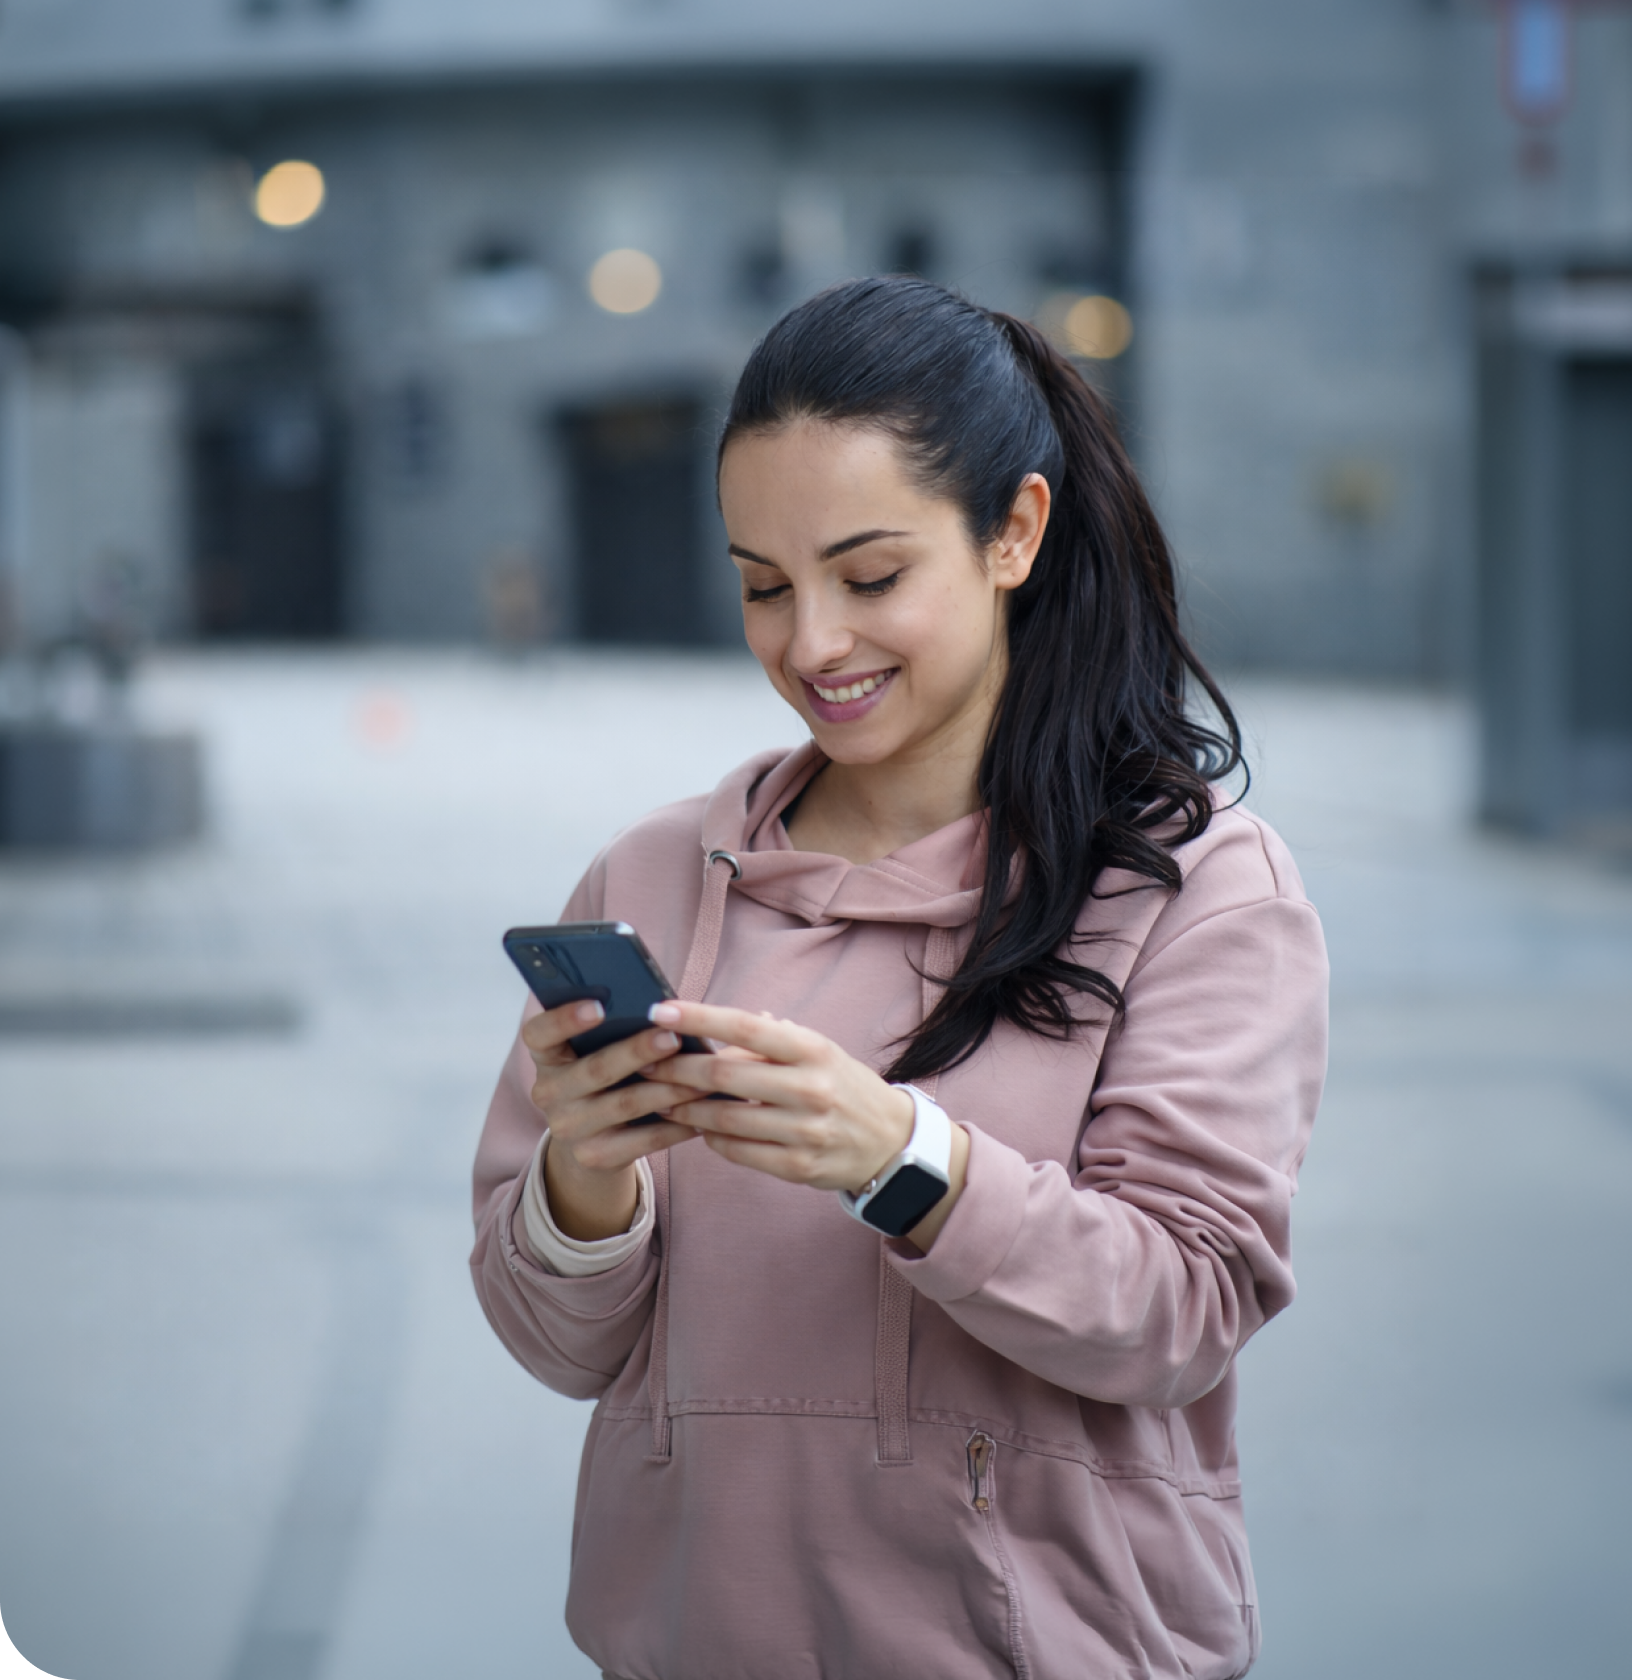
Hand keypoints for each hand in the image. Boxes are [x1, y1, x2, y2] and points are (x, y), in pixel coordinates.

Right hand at [521, 999, 698, 1240]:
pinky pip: (643, 1140)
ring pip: (625, 1104)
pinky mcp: (594, 1157)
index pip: (538, 1034)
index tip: (598, 1005)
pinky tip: (702, 1114)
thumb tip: (663, 1009)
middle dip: (636, 1052)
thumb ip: (613, 1031)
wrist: (591, 1142)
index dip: (564, 1019)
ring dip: (668, 1089)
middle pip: (595, 1069)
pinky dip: (676, 1126)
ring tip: (702, 1076)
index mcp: (547, 1057)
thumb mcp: (593, 1054)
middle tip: (672, 1038)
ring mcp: (569, 1129)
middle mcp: (549, 1093)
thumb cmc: (604, 1080)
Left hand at [649, 1001, 967, 1247]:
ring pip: (726, 1119)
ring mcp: (805, 1131)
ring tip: (662, 1098)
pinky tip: (699, 1128)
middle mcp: (811, 1088)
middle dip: (676, 1069)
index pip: (746, 1027)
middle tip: (644, 1062)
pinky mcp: (799, 1167)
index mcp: (813, 1050)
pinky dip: (712, 1139)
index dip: (700, 1018)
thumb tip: (711, 1024)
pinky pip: (738, 1151)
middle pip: (725, 1077)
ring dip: (687, 1109)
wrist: (891, 1142)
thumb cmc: (843, 1085)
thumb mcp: (818, 1051)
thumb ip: (768, 1038)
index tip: (661, 1010)